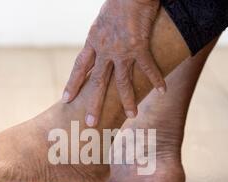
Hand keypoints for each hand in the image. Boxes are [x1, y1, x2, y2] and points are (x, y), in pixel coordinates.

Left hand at [62, 0, 165, 126]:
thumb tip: (101, 45)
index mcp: (93, 41)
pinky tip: (161, 90)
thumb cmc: (119, 1)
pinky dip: (156, 79)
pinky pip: (147, 67)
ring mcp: (121, 49)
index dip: (73, 84)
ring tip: (131, 116)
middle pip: (97, 82)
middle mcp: (104, 49)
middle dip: (93, 104)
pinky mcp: (139, 46)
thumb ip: (102, 35)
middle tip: (89, 123)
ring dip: (127, 100)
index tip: (65, 99)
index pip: (80, 67)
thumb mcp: (103, 20)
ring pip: (122, 82)